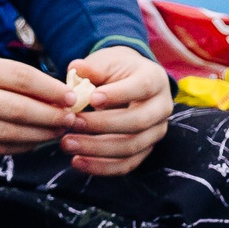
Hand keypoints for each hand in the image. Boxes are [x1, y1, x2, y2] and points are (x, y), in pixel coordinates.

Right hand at [0, 48, 77, 154]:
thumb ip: (14, 77)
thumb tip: (58, 95)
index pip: (21, 79)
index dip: (51, 90)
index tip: (72, 97)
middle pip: (18, 110)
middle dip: (51, 117)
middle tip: (72, 119)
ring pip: (9, 134)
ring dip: (40, 135)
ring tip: (57, 131)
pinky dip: (21, 147)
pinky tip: (34, 141)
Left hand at [59, 46, 172, 175]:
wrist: (128, 80)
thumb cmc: (115, 69)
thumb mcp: (105, 61)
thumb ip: (92, 67)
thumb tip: (76, 69)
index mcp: (154, 79)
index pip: (142, 88)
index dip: (117, 95)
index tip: (91, 99)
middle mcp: (161, 108)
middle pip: (137, 122)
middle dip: (101, 125)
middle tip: (72, 123)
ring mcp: (155, 132)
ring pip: (131, 146)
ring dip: (97, 149)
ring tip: (67, 144)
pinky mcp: (145, 150)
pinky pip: (127, 164)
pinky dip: (101, 166)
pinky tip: (77, 162)